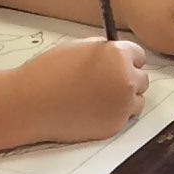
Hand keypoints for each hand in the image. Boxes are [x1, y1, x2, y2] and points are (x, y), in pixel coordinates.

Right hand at [14, 36, 149, 137]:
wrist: (31, 104)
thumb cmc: (48, 72)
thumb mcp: (78, 47)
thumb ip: (103, 50)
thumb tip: (117, 56)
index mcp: (118, 56)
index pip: (139, 55)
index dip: (126, 60)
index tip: (115, 65)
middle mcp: (126, 80)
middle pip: (141, 79)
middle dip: (127, 80)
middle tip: (104, 84)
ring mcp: (123, 106)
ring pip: (136, 101)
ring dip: (124, 99)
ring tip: (98, 98)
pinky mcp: (115, 126)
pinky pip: (124, 118)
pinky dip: (113, 115)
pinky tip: (92, 111)